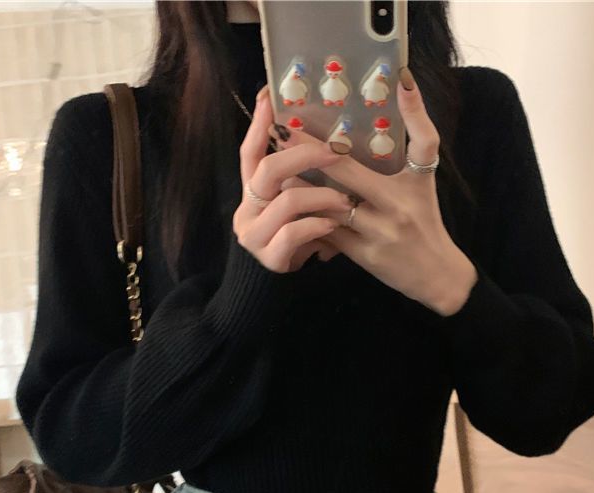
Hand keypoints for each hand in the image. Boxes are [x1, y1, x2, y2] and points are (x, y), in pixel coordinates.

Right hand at [233, 85, 353, 271]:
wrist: (279, 295)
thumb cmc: (300, 246)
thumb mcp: (301, 211)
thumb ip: (305, 185)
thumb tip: (336, 148)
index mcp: (253, 194)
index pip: (250, 151)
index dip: (259, 124)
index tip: (270, 96)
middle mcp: (247, 210)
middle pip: (268, 169)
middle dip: (304, 155)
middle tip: (336, 151)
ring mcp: (253, 234)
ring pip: (286, 200)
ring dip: (322, 196)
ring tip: (346, 200)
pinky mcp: (267, 257)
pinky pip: (294, 232)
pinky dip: (318, 224)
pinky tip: (334, 225)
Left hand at [271, 69, 478, 314]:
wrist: (437, 273)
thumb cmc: (428, 216)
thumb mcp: (427, 173)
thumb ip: (419, 128)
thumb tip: (404, 79)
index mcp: (402, 189)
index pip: (364, 159)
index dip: (324, 142)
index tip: (295, 121)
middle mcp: (386, 214)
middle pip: (338, 181)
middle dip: (304, 158)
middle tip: (276, 136)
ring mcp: (372, 237)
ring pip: (327, 209)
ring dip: (301, 190)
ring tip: (275, 170)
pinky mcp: (361, 257)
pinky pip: (328, 234)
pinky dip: (310, 218)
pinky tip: (291, 204)